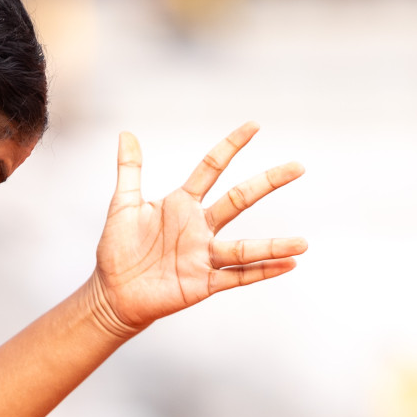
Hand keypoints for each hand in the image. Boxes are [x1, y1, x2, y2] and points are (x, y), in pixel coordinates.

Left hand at [89, 122, 305, 335]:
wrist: (112, 291)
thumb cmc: (119, 248)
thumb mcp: (123, 204)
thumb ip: (129, 169)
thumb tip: (126, 133)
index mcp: (181, 204)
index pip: (211, 169)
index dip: (231, 147)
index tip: (254, 126)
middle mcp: (199, 227)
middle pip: (238, 200)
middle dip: (267, 183)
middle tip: (297, 167)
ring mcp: (203, 255)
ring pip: (244, 247)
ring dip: (273, 246)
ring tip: (304, 244)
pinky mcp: (202, 283)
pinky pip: (237, 277)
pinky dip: (262, 272)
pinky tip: (288, 266)